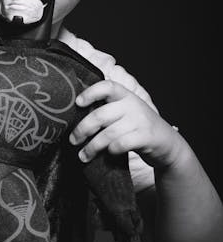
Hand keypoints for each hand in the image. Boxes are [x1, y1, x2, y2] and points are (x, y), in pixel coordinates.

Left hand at [69, 80, 183, 168]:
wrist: (169, 143)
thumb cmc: (139, 127)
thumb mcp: (127, 112)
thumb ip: (108, 110)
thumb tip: (76, 118)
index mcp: (125, 96)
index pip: (107, 86)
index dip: (90, 93)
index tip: (78, 103)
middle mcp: (132, 105)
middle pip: (100, 115)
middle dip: (83, 129)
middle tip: (73, 140)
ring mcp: (140, 120)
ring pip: (108, 133)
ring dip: (92, 147)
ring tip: (83, 155)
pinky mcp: (146, 137)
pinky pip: (122, 143)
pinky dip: (112, 149)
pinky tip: (108, 154)